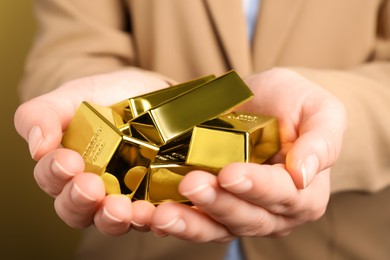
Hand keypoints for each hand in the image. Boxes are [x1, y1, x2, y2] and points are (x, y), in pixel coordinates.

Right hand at [14, 69, 169, 234]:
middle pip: (77, 210)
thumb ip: (44, 114)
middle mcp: (93, 189)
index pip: (52, 180)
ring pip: (111, 221)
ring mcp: (123, 198)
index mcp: (67, 167)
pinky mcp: (153, 200)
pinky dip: (148, 218)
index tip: (66, 161)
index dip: (54, 174)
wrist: (151, 92)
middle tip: (90, 187)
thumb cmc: (107, 97)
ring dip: (112, 218)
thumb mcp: (72, 97)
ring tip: (119, 208)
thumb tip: (38, 146)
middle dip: (80, 201)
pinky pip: (150, 217)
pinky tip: (148, 211)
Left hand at [150, 68, 346, 241]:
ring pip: (216, 227)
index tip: (230, 173)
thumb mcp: (320, 111)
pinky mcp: (212, 207)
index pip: (282, 195)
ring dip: (188, 223)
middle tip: (191, 184)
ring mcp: (240, 212)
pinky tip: (148, 215)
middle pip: (246, 217)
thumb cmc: (296, 104)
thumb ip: (322, 141)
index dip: (257, 187)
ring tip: (161, 215)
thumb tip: (303, 175)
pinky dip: (172, 219)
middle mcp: (272, 212)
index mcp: (303, 192)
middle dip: (217, 204)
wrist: (268, 103)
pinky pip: (194, 219)